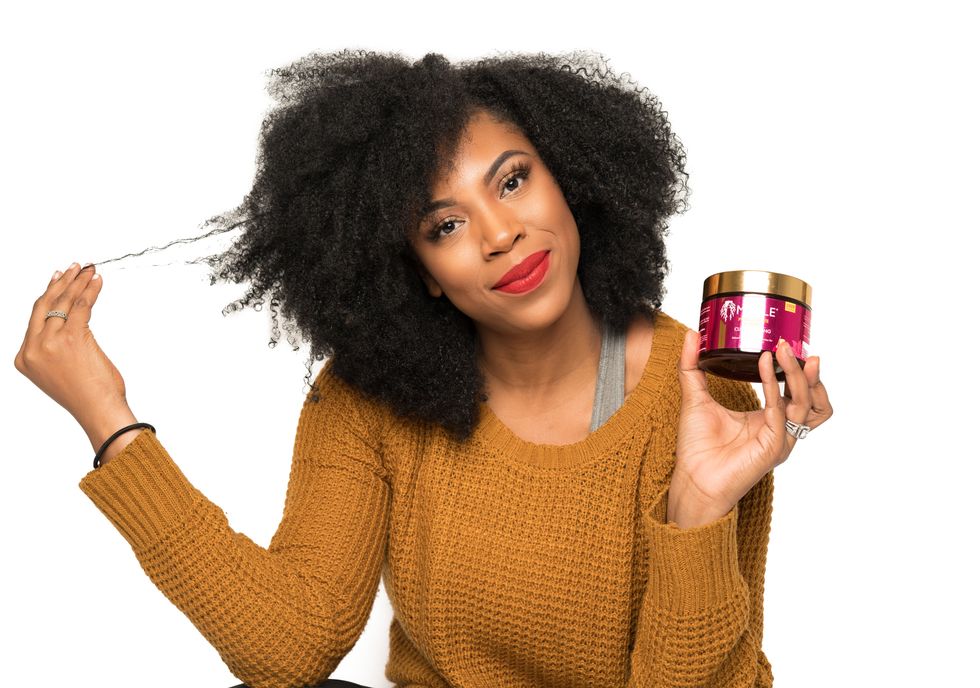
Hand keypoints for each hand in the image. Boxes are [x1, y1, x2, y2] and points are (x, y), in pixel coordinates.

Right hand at [13, 263, 129, 434]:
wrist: (98, 410)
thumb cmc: (86, 395)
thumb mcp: (58, 371)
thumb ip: (54, 349)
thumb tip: (67, 323)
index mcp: (24, 358)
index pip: (35, 318)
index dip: (47, 295)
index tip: (56, 280)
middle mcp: (32, 348)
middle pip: (44, 305)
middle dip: (60, 283)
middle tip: (73, 268)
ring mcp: (50, 342)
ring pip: (63, 302)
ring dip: (77, 282)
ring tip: (88, 270)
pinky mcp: (71, 338)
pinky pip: (81, 306)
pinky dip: (90, 290)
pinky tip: (96, 281)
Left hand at [668, 330, 832, 526]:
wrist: (692, 479)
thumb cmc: (697, 447)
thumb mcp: (695, 397)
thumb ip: (693, 366)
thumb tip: (692, 335)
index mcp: (769, 419)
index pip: (798, 392)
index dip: (800, 370)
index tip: (789, 344)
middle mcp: (780, 429)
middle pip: (811, 398)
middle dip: (806, 370)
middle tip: (789, 344)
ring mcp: (781, 439)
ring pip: (806, 404)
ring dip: (799, 376)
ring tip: (784, 352)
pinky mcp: (774, 448)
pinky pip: (781, 412)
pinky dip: (775, 386)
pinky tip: (765, 365)